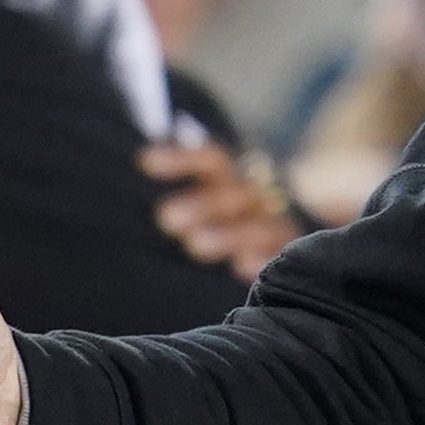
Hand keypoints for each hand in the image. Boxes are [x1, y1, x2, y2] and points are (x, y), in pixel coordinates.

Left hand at [140, 138, 302, 281]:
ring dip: (224, 234)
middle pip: (232, 194)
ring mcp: (275, 230)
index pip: (212, 160)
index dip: (182, 158)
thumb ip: (179, 203)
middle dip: (200, 205)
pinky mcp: (285, 258)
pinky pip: (277, 257)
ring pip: (255, 227)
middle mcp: (256, 201)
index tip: (145, 162)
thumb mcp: (207, 205)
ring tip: (194, 245)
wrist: (285, 258)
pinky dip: (260, 259)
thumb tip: (139, 167)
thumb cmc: (221, 228)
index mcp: (233, 180)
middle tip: (166, 219)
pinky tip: (243, 267)